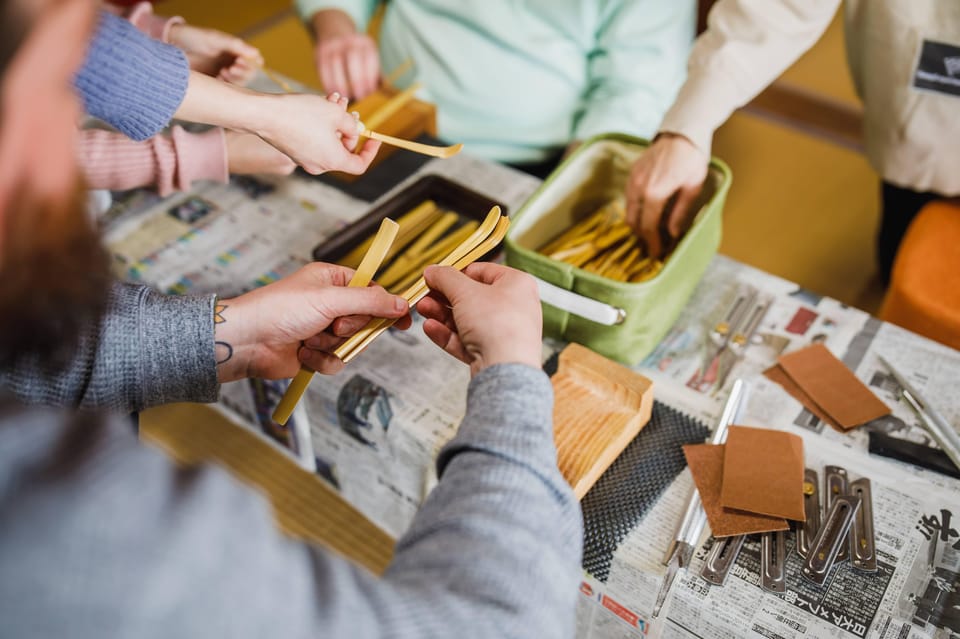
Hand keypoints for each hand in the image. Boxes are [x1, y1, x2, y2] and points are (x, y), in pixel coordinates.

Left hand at [168, 23, 262, 85]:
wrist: (171, 46)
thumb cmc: (193, 38)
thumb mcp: (215, 39)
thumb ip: (235, 45)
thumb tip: (256, 53)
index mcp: (235, 51)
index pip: (254, 61)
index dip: (251, 64)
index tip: (240, 62)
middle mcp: (232, 62)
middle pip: (249, 74)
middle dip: (243, 73)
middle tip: (229, 69)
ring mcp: (224, 73)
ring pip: (240, 84)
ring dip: (235, 81)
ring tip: (222, 74)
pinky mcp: (215, 84)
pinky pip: (227, 91)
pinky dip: (225, 87)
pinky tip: (217, 80)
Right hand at [175, 73, 380, 174]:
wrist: (263, 114)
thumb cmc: (300, 114)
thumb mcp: (336, 113)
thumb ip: (351, 124)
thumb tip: (353, 131)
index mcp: (333, 161)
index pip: (359, 165)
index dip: (370, 151)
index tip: (374, 138)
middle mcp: (319, 165)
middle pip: (343, 150)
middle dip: (349, 127)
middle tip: (348, 107)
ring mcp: (305, 160)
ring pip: (329, 141)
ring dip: (334, 121)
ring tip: (334, 99)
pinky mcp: (294, 151)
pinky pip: (315, 140)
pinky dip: (321, 125)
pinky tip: (319, 104)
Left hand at [214, 263, 409, 381]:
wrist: (248, 341)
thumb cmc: (280, 309)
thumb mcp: (330, 299)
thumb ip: (370, 301)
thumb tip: (401, 303)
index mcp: (333, 281)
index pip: (373, 291)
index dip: (387, 305)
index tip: (404, 318)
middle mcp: (330, 304)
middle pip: (366, 321)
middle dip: (351, 329)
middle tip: (334, 326)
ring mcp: (323, 329)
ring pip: (352, 345)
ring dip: (332, 345)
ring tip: (309, 338)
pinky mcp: (316, 352)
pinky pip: (337, 362)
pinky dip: (322, 360)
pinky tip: (304, 353)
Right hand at [310, 9, 380, 98]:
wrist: (335, 33)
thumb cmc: (357, 54)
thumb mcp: (369, 57)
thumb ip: (376, 73)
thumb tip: (383, 93)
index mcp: (365, 43)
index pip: (369, 59)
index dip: (370, 78)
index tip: (370, 93)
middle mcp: (349, 40)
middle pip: (353, 59)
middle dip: (357, 81)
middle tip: (359, 97)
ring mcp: (333, 45)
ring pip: (336, 64)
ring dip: (341, 84)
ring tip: (346, 98)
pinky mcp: (320, 52)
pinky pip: (324, 69)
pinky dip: (328, 83)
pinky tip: (334, 94)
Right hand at [416, 263, 542, 376]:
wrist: (505, 369)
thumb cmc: (499, 326)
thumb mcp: (465, 292)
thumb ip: (445, 278)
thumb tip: (433, 271)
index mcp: (517, 284)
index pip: (482, 271)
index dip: (456, 273)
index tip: (436, 276)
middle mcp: (514, 308)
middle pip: (472, 298)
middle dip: (444, 297)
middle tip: (426, 295)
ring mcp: (504, 333)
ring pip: (467, 320)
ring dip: (442, 315)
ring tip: (423, 309)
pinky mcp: (493, 354)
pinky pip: (467, 340)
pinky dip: (448, 334)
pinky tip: (431, 328)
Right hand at [625, 133, 707, 258]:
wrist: (682, 131)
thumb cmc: (692, 158)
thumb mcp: (692, 187)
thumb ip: (680, 212)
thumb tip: (673, 234)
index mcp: (655, 192)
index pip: (649, 226)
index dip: (652, 243)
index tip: (656, 254)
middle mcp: (639, 187)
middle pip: (635, 221)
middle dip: (643, 237)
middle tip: (653, 246)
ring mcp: (633, 179)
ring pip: (629, 210)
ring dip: (638, 224)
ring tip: (650, 232)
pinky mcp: (632, 173)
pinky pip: (629, 198)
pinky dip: (636, 210)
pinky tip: (647, 213)